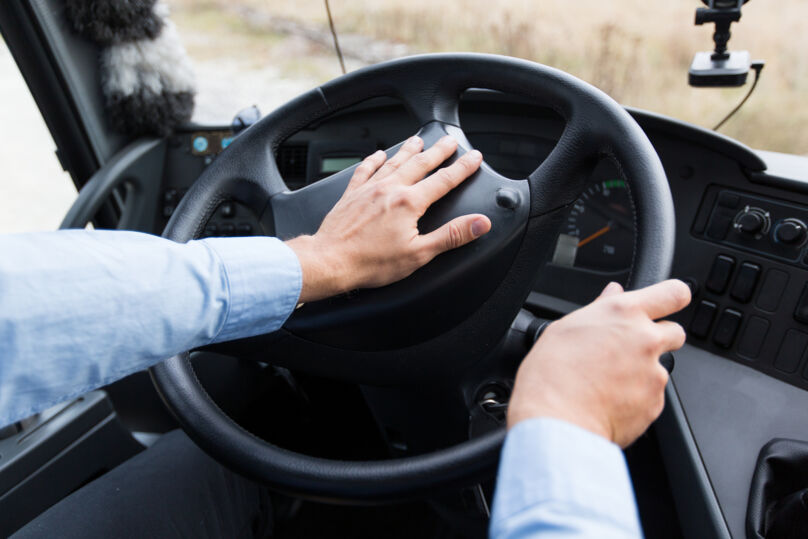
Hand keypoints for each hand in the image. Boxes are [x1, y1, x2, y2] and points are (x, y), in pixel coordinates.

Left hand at [286, 135, 491, 301]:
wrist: (330, 261)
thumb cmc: (371, 262)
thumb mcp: (419, 254)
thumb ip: (451, 236)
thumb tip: (479, 223)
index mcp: (409, 203)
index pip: (444, 180)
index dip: (462, 168)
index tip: (474, 157)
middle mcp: (390, 190)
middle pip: (420, 164)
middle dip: (438, 151)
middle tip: (450, 141)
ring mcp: (369, 190)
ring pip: (394, 162)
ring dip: (409, 150)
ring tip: (418, 140)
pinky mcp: (351, 195)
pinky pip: (365, 170)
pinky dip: (374, 160)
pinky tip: (378, 155)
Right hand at [507, 279, 690, 447]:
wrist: (556, 419)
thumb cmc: (552, 373)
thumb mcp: (566, 327)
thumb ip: (599, 308)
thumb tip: (613, 294)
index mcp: (623, 313)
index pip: (673, 293)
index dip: (673, 297)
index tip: (668, 302)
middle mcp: (645, 339)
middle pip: (675, 332)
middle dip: (658, 339)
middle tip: (629, 350)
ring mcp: (654, 373)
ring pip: (659, 368)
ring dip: (642, 373)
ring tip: (608, 383)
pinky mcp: (655, 403)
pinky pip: (652, 397)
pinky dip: (637, 399)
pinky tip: (609, 400)